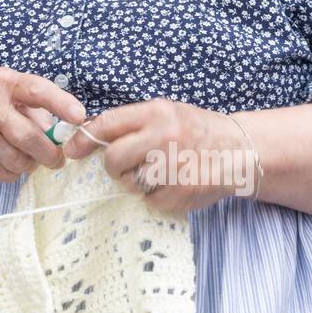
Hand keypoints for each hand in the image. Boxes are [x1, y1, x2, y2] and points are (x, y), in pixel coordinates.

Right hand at [0, 67, 85, 182]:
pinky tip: (8, 160)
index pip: (36, 91)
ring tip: (28, 156)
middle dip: (50, 153)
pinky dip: (13, 172)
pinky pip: (4, 174)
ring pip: (18, 161)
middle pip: (29, 137)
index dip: (60, 103)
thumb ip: (34, 106)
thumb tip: (57, 131)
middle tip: (57, 159)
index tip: (79, 116)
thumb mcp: (6, 88)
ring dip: (30, 164)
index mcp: (2, 83)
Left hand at [61, 98, 251, 212]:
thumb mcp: (165, 114)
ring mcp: (175, 166)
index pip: (108, 123)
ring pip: (131, 182)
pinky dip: (156, 196)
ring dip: (136, 182)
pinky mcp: (183, 192)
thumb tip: (88, 135)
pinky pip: (151, 200)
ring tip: (157, 172)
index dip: (84, 139)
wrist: (240, 150)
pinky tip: (173, 183)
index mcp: (157, 113)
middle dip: (113, 167)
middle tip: (124, 167)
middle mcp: (165, 137)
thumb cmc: (195, 131)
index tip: (71, 150)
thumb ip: (132, 123)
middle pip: (114, 158)